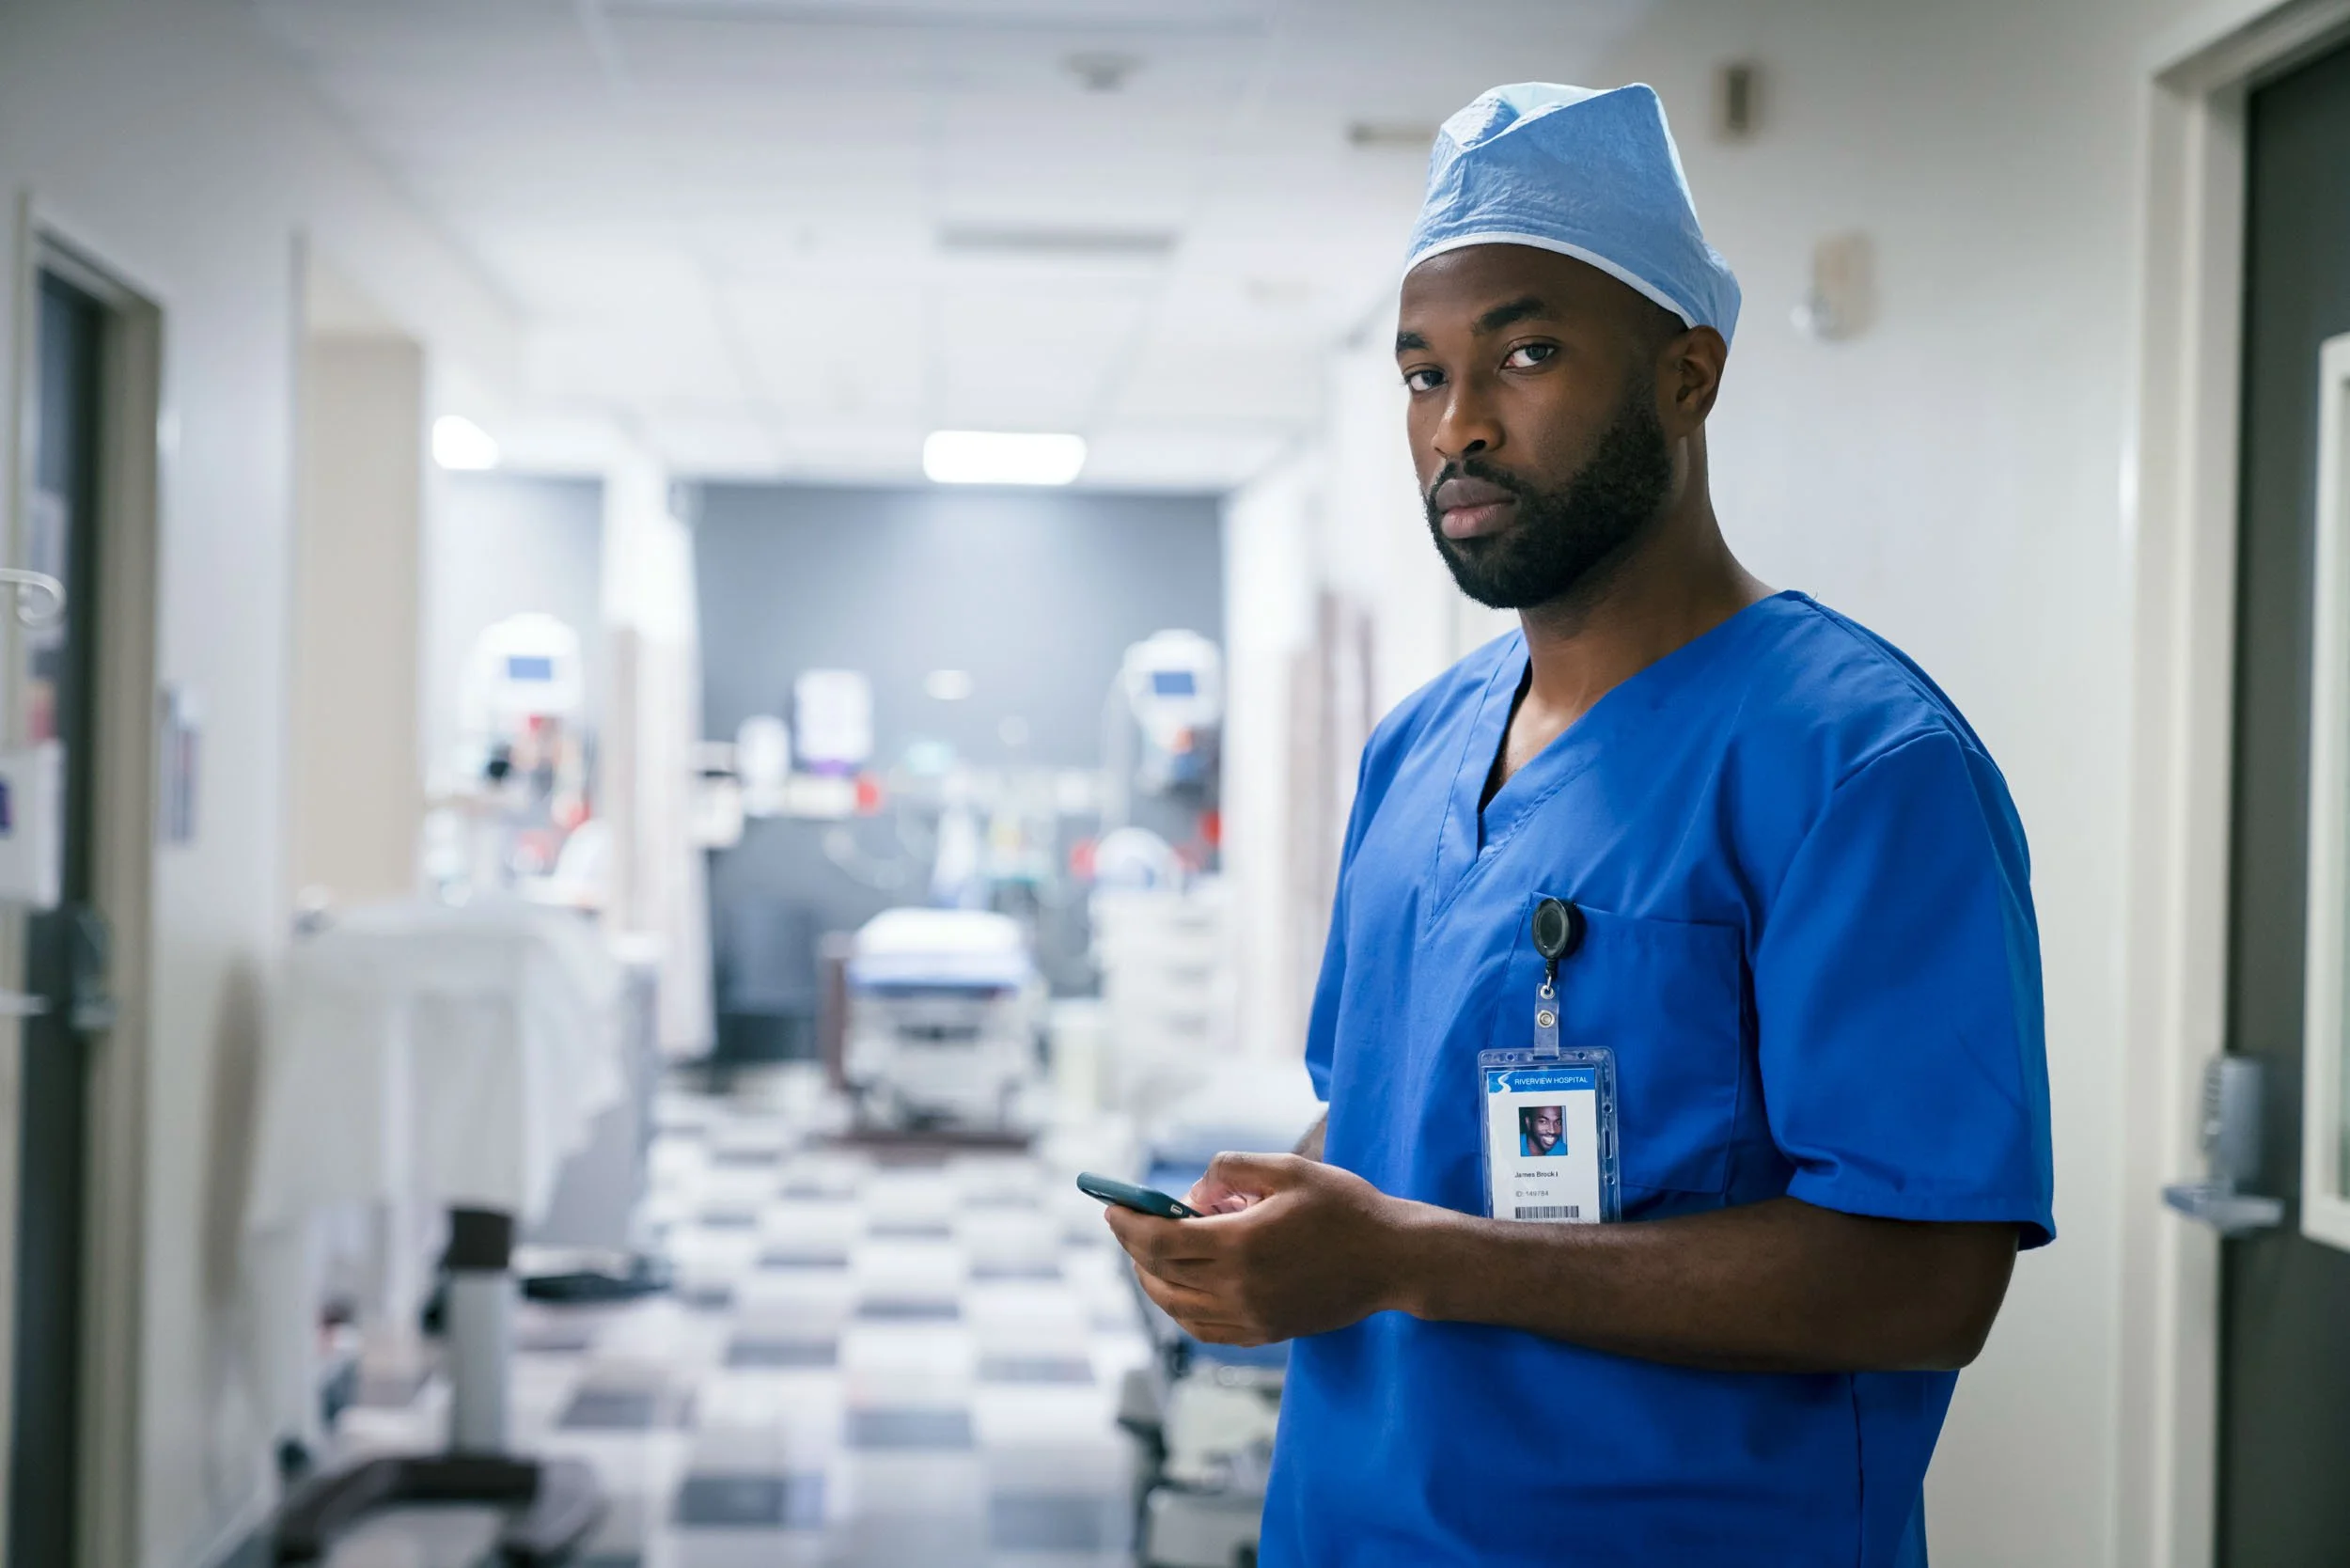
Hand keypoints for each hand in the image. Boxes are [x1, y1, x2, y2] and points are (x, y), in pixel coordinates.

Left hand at [1102, 1152, 1417, 1345]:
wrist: (1394, 1260)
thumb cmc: (1344, 1207)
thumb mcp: (1287, 1169)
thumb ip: (1231, 1170)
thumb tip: (1192, 1193)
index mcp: (1241, 1245)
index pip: (1159, 1242)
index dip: (1127, 1224)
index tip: (1111, 1207)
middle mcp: (1239, 1288)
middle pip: (1160, 1275)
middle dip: (1133, 1247)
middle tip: (1125, 1223)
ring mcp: (1251, 1318)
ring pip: (1176, 1308)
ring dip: (1152, 1280)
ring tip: (1150, 1253)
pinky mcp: (1265, 1334)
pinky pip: (1203, 1329)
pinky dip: (1180, 1308)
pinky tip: (1181, 1287)